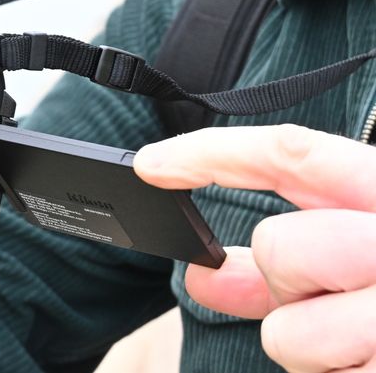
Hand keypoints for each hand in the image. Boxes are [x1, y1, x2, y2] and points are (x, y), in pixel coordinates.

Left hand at [134, 124, 375, 371]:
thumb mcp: (368, 252)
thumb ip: (289, 259)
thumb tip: (207, 272)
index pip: (294, 153)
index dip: (212, 153)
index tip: (151, 164)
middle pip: (283, 249)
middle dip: (289, 280)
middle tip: (340, 292)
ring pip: (288, 338)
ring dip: (313, 347)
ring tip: (367, 340)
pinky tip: (372, 359)